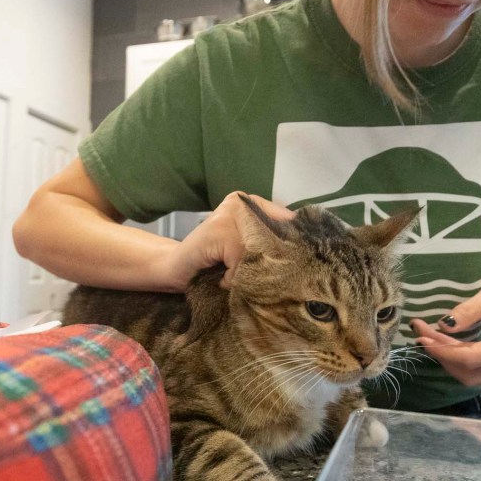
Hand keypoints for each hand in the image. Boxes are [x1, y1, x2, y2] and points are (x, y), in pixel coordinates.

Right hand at [157, 192, 294, 289]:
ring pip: (260, 251)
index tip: (295, 267)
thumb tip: (308, 255)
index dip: (294, 247)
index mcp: (253, 204)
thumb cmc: (214, 266)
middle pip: (277, 238)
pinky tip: (220, 278)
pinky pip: (242, 261)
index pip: (288, 222)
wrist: (172, 270)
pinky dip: (233, 278)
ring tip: (232, 277)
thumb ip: (271, 245)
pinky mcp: (218, 230)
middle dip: (271, 262)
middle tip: (253, 278)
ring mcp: (229, 213)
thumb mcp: (247, 253)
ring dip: (249, 273)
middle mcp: (242, 202)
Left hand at [409, 267, 480, 386]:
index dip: (442, 350)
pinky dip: (461, 360)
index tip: (421, 334)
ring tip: (430, 337)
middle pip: (469, 372)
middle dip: (441, 354)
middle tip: (421, 332)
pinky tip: (447, 343)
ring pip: (473, 375)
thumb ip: (469, 312)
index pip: (470, 359)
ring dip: (449, 359)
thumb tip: (441, 325)